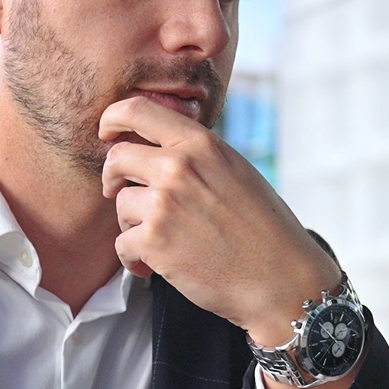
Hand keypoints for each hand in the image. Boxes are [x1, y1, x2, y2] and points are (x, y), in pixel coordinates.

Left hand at [99, 96, 339, 346]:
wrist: (279, 278)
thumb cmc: (263, 229)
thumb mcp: (234, 171)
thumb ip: (196, 154)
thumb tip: (156, 146)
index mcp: (200, 143)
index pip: (136, 110)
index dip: (112, 119)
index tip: (108, 134)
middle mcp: (178, 166)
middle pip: (117, 158)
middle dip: (113, 179)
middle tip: (120, 195)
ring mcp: (163, 203)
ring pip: (120, 205)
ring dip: (133, 225)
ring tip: (160, 242)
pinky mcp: (153, 241)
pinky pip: (122, 245)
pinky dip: (134, 260)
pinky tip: (154, 267)